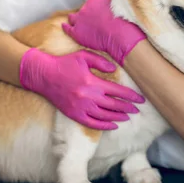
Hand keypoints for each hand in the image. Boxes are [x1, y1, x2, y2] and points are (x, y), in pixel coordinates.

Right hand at [19, 48, 144, 129]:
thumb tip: (114, 70)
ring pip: (104, 116)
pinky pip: (91, 123)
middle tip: (137, 109)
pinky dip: (104, 126)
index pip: (117, 92)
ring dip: (118, 117)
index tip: (140, 99)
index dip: (131, 96)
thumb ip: (101, 62)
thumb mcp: (84, 56)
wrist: (43, 75)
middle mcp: (88, 97)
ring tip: (128, 117)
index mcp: (93, 83)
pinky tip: (113, 125)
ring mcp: (80, 107)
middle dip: (127, 108)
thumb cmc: (64, 64)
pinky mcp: (73, 114)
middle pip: (113, 106)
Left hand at [62, 0, 146, 65]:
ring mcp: (79, 21)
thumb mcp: (116, 4)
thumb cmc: (121, 20)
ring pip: (72, 18)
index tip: (96, 13)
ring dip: (75, 20)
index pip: (89, 4)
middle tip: (91, 21)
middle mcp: (84, 9)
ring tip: (79, 24)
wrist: (120, 35)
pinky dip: (65, 27)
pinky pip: (67, 29)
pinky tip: (64, 26)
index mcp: (93, 1)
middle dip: (85, 15)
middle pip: (81, 11)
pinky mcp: (76, 33)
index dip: (93, 10)